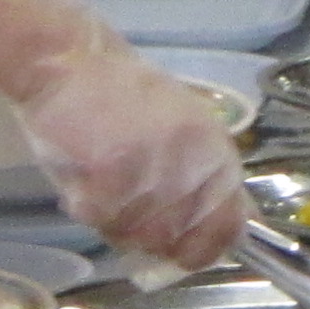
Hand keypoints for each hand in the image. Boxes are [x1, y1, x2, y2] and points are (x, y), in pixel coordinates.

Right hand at [5, 29, 248, 274]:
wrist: (68, 59)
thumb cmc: (120, 95)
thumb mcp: (183, 127)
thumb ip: (208, 177)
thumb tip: (240, 226)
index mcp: (216, 151)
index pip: (227, 229)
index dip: (200, 249)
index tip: (177, 248)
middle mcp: (193, 163)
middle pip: (173, 240)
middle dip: (143, 234)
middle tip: (120, 204)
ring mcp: (155, 168)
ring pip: (133, 234)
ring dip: (111, 220)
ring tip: (98, 183)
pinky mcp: (115, 171)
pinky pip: (99, 218)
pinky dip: (84, 205)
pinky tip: (81, 176)